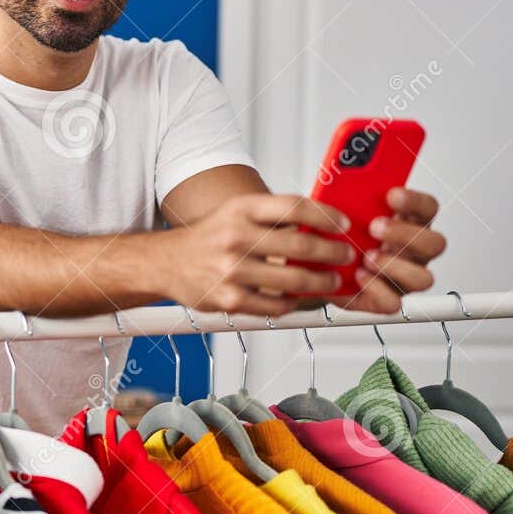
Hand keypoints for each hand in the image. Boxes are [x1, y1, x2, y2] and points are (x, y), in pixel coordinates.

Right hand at [165, 193, 356, 317]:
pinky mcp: (230, 299)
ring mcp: (232, 271)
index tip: (343, 224)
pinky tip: (301, 297)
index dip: (326, 216)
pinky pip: (276, 305)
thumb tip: (320, 224)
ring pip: (294, 281)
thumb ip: (273, 215)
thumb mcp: (236, 212)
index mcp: (240, 210)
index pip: (294, 207)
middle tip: (345, 255)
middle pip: (300, 247)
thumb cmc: (209, 237)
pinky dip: (295, 303)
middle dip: (333, 253)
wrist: (166, 262)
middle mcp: (236, 238)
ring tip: (331, 280)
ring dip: (322, 282)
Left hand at [338, 187, 446, 314]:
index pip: (428, 208)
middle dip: (405, 233)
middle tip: (375, 226)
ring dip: (394, 265)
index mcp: (408, 224)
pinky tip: (358, 276)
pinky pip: (394, 302)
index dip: (415, 201)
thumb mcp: (341, 211)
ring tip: (366, 257)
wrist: (318, 267)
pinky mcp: (386, 299)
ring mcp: (404, 278)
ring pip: (423, 278)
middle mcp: (413, 252)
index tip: (391, 194)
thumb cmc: (338, 236)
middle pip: (435, 243)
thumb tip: (343, 177)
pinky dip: (376, 289)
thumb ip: (350, 195)